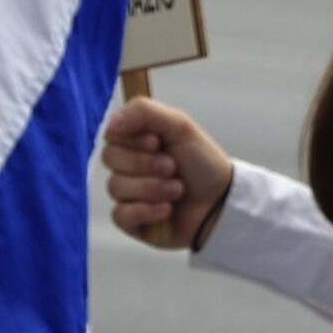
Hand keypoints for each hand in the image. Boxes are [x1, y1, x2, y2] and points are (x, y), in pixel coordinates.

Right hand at [101, 97, 234, 251]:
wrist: (222, 202)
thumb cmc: (203, 162)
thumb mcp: (179, 126)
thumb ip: (144, 112)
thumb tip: (111, 123)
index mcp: (137, 140)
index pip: (112, 134)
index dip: (132, 139)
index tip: (157, 142)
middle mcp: (128, 165)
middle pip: (110, 158)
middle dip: (146, 164)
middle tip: (173, 166)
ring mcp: (127, 193)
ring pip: (116, 187)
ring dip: (153, 188)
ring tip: (178, 190)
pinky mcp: (130, 220)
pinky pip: (120, 215)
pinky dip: (147, 211)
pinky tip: (167, 210)